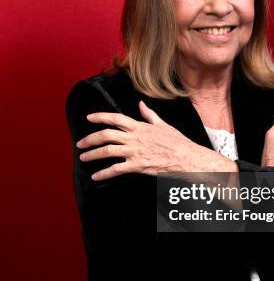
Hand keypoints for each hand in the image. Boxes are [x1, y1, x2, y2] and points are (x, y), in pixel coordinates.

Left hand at [76, 100, 235, 179]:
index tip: (89, 118)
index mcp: (140, 127)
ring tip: (83, 158)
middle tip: (80, 143)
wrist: (186, 157)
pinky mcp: (137, 166)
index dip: (100, 117)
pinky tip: (96, 176)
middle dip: (90, 139)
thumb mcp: (163, 124)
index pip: (116, 118)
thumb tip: (140, 104)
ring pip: (108, 151)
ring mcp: (135, 152)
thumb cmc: (177, 142)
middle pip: (106, 135)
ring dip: (93, 154)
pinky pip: (116, 169)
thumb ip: (149, 115)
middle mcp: (134, 138)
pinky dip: (104, 173)